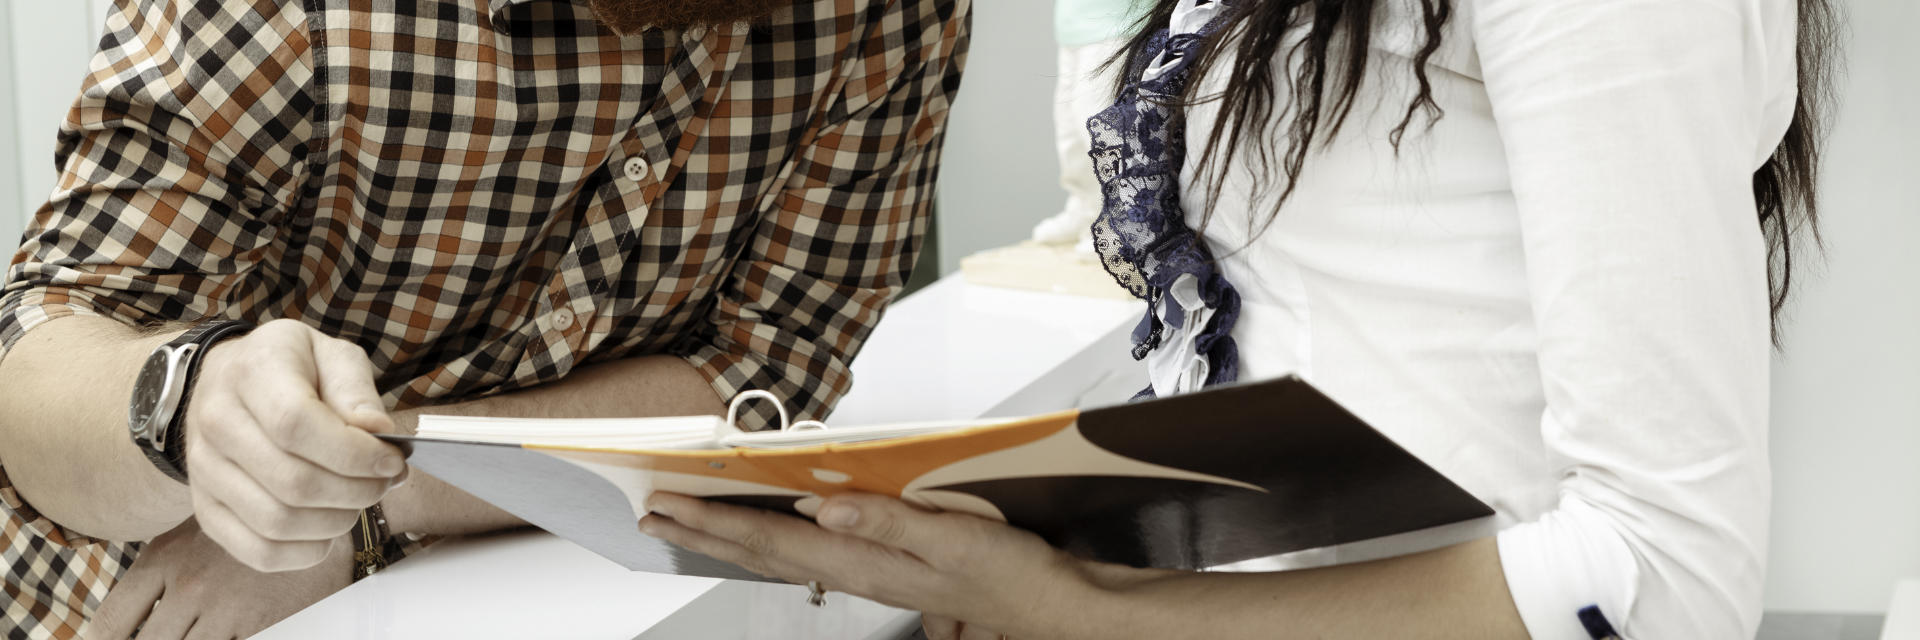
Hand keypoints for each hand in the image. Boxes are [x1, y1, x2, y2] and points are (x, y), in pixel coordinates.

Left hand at [83, 518, 351, 639]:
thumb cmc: (246, 523)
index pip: (112, 622)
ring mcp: (225, 608)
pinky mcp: (262, 623)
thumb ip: (156, 575)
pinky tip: (222, 634)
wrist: (315, 509)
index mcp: (163, 561)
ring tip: (198, 631)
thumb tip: (111, 626)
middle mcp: (188, 587)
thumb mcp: (190, 536)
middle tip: (166, 633)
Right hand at [184, 319, 405, 572]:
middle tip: (384, 481)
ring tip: (358, 498)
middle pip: (292, 482)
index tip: (392, 460)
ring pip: (278, 522)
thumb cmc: (291, 368)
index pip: (295, 426)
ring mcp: (203, 471)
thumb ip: (355, 390)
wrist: (229, 380)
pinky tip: (329, 527)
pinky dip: (307, 551)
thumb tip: (377, 431)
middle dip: (357, 491)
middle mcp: (215, 422)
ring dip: (336, 522)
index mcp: (250, 373)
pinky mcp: (206, 509)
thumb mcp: (330, 354)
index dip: (354, 453)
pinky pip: (260, 552)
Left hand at [638, 492, 1148, 639]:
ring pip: (777, 555)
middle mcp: (853, 568)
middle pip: (760, 550)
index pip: (771, 536)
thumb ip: (888, 520)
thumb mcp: (952, 537)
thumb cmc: (1005, 569)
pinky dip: (769, 541)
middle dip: (703, 530)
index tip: (669, 504)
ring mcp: (864, 571)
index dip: (716, 519)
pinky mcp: (879, 567)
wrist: (1044, 602)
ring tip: (686, 524)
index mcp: (862, 558)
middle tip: (652, 515)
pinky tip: (763, 532)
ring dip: (727, 538)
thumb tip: (825, 505)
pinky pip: (806, 554)